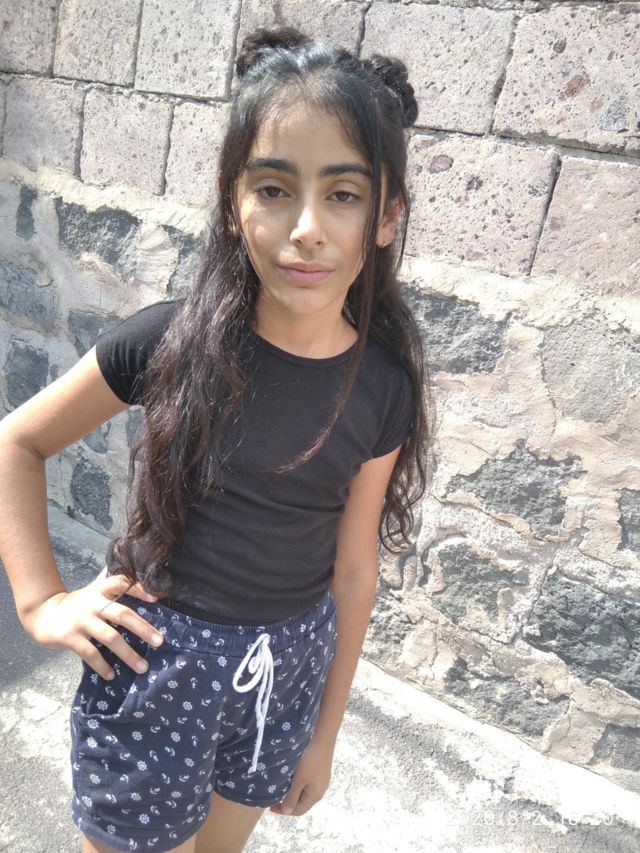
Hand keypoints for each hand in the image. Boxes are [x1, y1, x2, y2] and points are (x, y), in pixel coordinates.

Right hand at [21, 570, 163, 680]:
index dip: (138, 589)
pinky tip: (112, 675)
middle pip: (122, 614)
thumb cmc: (77, 606)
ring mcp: (81, 620)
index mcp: (99, 590)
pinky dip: (103, 665)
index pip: (121, 583)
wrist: (42, 613)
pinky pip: (91, 653)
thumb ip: (112, 597)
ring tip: (142, 667)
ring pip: (110, 637)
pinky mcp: (69, 637)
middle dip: (143, 628)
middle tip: (159, 641)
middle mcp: (92, 603)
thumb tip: (147, 603)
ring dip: (128, 654)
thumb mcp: (93, 595)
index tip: (155, 600)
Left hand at [270, 738, 334, 816]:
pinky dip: (296, 781)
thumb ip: (292, 797)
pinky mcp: (319, 767)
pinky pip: (306, 780)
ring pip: (303, 789)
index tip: (269, 805)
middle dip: (287, 800)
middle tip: (273, 794)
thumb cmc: (309, 760)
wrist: (322, 736)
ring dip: (291, 789)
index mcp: (316, 795)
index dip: (284, 811)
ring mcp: (320, 777)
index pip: (298, 810)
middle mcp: (320, 788)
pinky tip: (290, 773)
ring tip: (279, 784)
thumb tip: (287, 811)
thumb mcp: (298, 780)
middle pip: (302, 801)